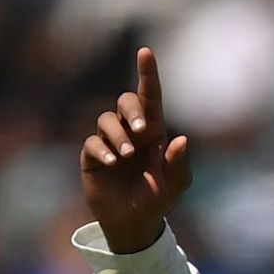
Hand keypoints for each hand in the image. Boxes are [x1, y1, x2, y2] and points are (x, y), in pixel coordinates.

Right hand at [80, 47, 192, 252]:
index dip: (147, 73)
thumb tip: (181, 140)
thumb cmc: (157, 198)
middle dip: (132, 110)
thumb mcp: (175, 184)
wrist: (133, 221)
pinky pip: (91, 142)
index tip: (145, 52)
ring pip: (106, 119)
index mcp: (154, 130)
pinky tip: (111, 162)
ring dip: (117, 134)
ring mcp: (110, 141)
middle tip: (141, 130)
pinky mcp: (92, 156)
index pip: (150, 96)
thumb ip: (179, 163)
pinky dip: (102, 149)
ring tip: (126, 156)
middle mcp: (131, 130)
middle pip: (126, 101)